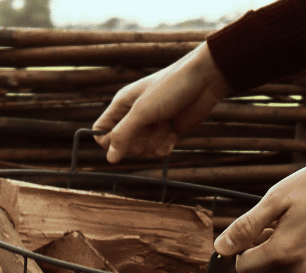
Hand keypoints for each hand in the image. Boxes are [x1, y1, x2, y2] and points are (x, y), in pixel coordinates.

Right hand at [93, 43, 232, 162]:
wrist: (204, 81)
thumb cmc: (171, 87)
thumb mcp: (143, 110)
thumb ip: (123, 134)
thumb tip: (110, 159)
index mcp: (121, 105)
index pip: (101, 132)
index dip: (109, 141)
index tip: (124, 137)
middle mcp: (133, 116)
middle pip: (123, 146)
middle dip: (139, 142)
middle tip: (151, 126)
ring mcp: (150, 126)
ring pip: (142, 151)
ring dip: (156, 141)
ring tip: (166, 121)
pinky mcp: (166, 133)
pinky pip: (158, 152)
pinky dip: (167, 144)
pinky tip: (174, 129)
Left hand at [214, 157, 305, 272]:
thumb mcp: (277, 199)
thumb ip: (246, 227)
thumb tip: (220, 247)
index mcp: (282, 254)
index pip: (243, 268)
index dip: (245, 248)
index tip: (260, 229)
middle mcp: (301, 272)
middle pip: (266, 268)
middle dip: (268, 247)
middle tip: (287, 220)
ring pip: (288, 269)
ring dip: (289, 251)